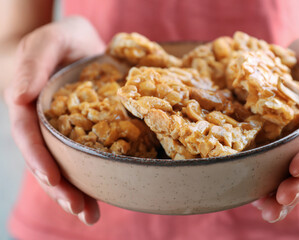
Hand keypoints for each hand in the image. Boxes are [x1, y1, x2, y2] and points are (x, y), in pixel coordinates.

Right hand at [4, 16, 104, 224]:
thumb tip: (19, 97)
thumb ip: (33, 62)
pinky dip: (92, 178)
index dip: (39, 159)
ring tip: (91, 216)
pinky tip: (104, 197)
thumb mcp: (49, 40)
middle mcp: (45, 124)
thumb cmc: (61, 39)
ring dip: (76, 193)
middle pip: (47, 161)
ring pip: (65, 166)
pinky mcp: (84, 133)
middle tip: (80, 210)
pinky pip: (85, 158)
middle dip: (60, 188)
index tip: (53, 179)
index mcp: (31, 105)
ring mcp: (64, 132)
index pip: (29, 136)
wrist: (78, 43)